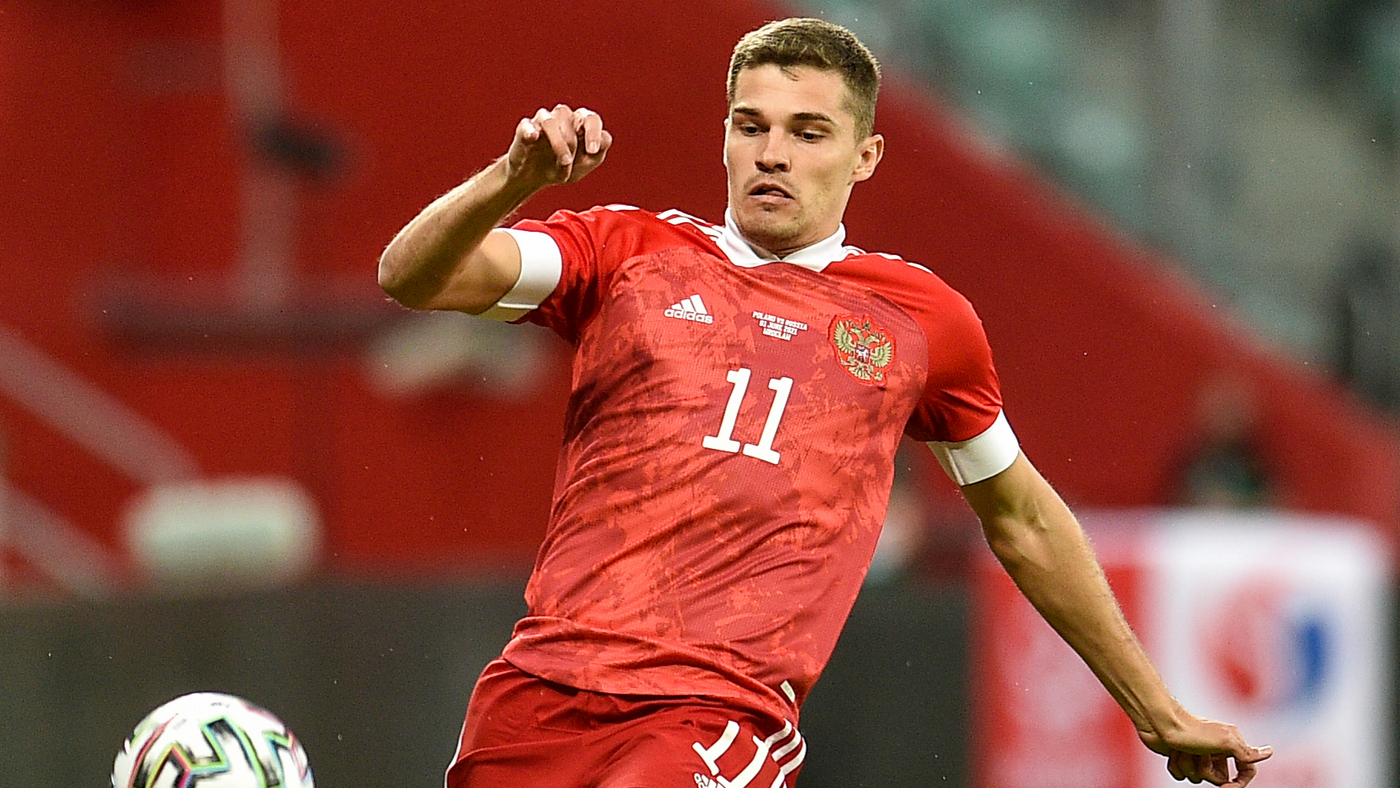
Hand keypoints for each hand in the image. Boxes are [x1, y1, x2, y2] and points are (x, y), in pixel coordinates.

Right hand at [505, 104, 612, 190]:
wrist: (534, 178)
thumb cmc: (563, 167)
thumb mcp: (584, 166)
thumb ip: (598, 154)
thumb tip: (604, 138)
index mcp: (580, 123)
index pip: (591, 119)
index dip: (594, 133)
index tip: (592, 151)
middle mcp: (562, 117)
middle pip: (571, 117)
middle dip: (573, 141)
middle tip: (569, 162)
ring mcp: (543, 121)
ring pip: (551, 121)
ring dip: (558, 143)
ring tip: (563, 162)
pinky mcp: (525, 129)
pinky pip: (527, 125)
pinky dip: (531, 130)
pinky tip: (534, 137)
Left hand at [1139, 713, 1271, 786]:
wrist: (1159, 722)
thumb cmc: (1191, 730)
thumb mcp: (1224, 741)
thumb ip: (1246, 752)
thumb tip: (1269, 753)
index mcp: (1232, 742)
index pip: (1246, 770)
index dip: (1238, 782)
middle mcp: (1216, 748)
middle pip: (1218, 777)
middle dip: (1205, 770)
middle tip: (1198, 754)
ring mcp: (1198, 753)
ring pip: (1198, 777)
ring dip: (1189, 767)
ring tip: (1183, 751)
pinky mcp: (1182, 756)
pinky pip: (1182, 774)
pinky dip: (1177, 767)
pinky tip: (1173, 754)